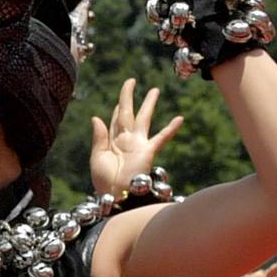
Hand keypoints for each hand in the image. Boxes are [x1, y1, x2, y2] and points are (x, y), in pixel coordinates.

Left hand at [89, 78, 184, 200]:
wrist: (115, 195)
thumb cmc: (104, 181)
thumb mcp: (97, 157)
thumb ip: (99, 137)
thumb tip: (96, 117)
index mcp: (112, 140)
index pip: (115, 119)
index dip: (117, 107)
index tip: (120, 98)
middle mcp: (126, 139)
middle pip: (128, 112)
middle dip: (130, 97)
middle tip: (132, 81)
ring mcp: (138, 143)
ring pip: (144, 118)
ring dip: (148, 103)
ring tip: (155, 90)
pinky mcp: (147, 151)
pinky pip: (161, 137)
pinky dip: (170, 128)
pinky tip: (179, 119)